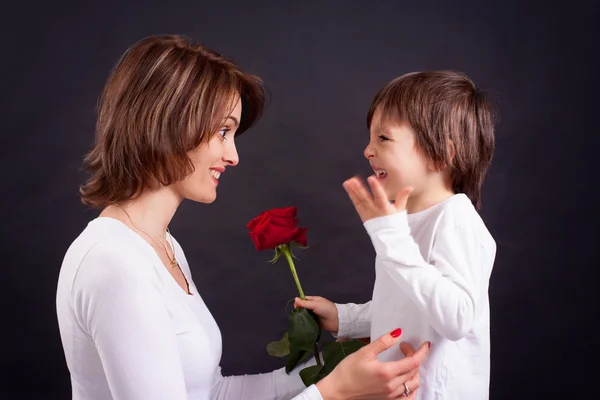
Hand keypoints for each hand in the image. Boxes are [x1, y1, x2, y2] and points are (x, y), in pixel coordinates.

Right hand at [294, 296, 338, 332]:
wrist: (336, 320)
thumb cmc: (326, 309)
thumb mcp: (315, 304)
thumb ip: (305, 303)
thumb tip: (295, 299)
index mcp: (314, 301)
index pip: (304, 300)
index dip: (299, 302)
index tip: (295, 307)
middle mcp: (313, 307)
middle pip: (303, 308)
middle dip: (299, 310)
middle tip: (296, 314)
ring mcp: (314, 315)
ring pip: (305, 315)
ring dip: (301, 317)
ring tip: (296, 320)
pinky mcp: (315, 322)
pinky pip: (308, 322)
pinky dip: (304, 323)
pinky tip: (300, 325)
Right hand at [315, 329, 429, 399]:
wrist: (337, 391)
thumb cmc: (347, 372)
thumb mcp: (364, 352)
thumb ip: (383, 342)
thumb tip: (398, 333)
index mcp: (387, 372)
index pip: (413, 362)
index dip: (422, 352)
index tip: (425, 344)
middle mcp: (392, 386)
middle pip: (414, 371)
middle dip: (414, 356)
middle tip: (404, 347)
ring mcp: (391, 396)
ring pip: (413, 384)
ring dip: (414, 371)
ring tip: (405, 361)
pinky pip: (408, 397)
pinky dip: (412, 388)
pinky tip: (407, 380)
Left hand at [343, 176, 412, 222]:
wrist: (388, 236)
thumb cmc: (395, 222)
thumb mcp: (400, 210)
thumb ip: (402, 197)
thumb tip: (410, 187)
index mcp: (385, 207)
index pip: (380, 196)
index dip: (375, 187)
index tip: (371, 178)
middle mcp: (374, 210)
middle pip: (366, 198)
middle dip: (360, 189)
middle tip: (353, 180)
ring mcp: (367, 212)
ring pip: (359, 200)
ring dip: (353, 190)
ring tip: (347, 182)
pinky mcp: (362, 214)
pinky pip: (356, 204)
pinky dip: (352, 195)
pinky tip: (348, 188)